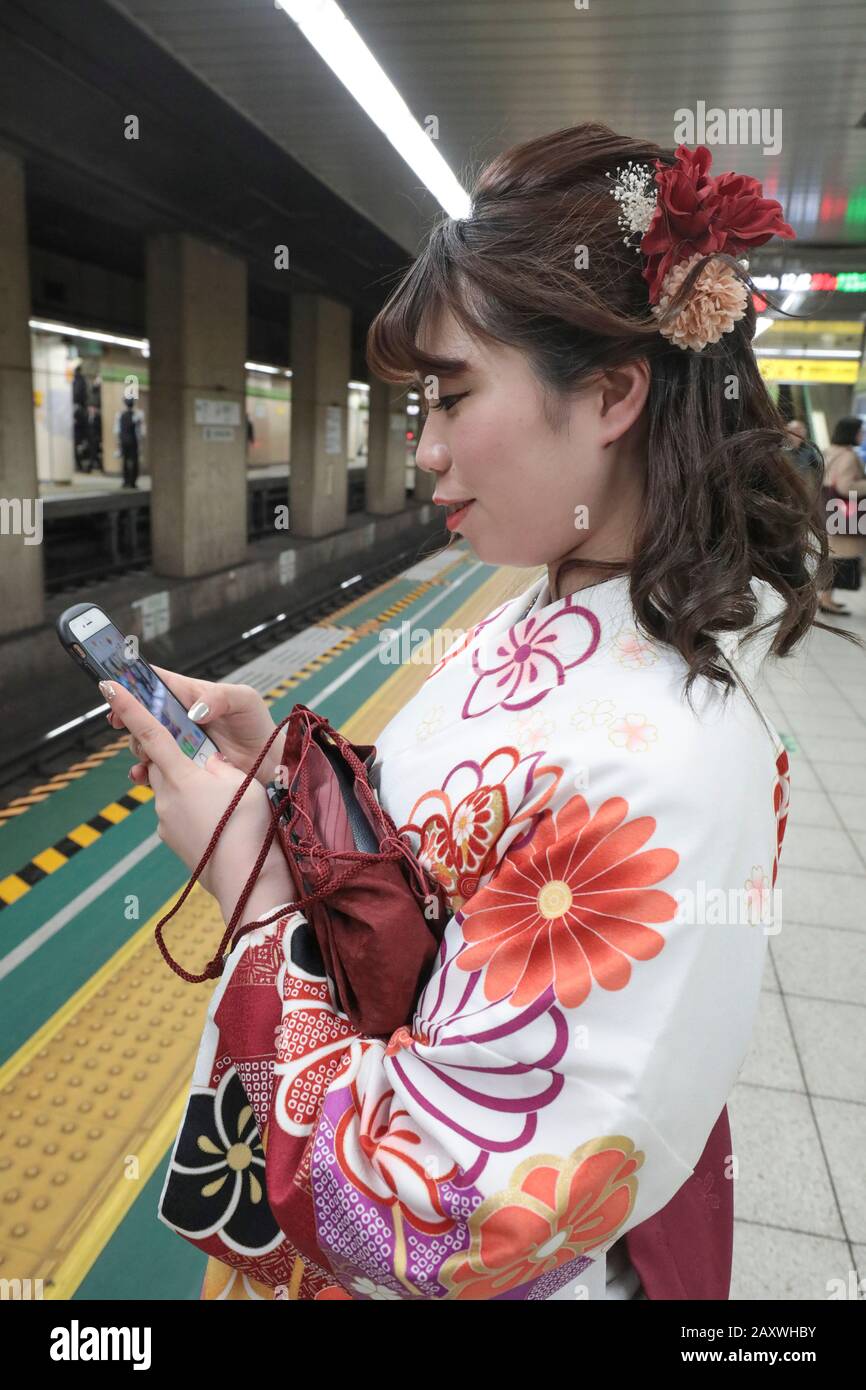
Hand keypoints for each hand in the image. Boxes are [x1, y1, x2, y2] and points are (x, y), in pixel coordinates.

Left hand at [101, 679, 291, 924]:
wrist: (248, 880)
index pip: (150, 733)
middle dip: (172, 755)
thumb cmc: (250, 826)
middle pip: (158, 763)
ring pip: (168, 789)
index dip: (128, 707)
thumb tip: (202, 759)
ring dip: (185, 785)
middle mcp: (165, 798)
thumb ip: (216, 763)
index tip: (107, 686)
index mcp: (181, 776)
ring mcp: (165, 821)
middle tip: (202, 758)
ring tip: (219, 799)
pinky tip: (214, 820)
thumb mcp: (241, 781)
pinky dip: (190, 809)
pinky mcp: (171, 840)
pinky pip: (175, 813)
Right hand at [108, 664, 282, 788]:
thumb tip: (195, 710)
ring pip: (146, 742)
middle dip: (130, 719)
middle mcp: (180, 719)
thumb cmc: (257, 724)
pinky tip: (141, 776)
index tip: (117, 691)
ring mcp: (180, 744)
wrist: (269, 763)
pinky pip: (156, 769)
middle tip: (123, 725)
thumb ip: (220, 698)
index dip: (134, 684)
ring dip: (137, 747)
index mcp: (191, 695)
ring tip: (144, 754)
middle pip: (144, 715)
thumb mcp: (244, 700)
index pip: (156, 683)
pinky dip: (144, 773)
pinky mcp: (182, 767)